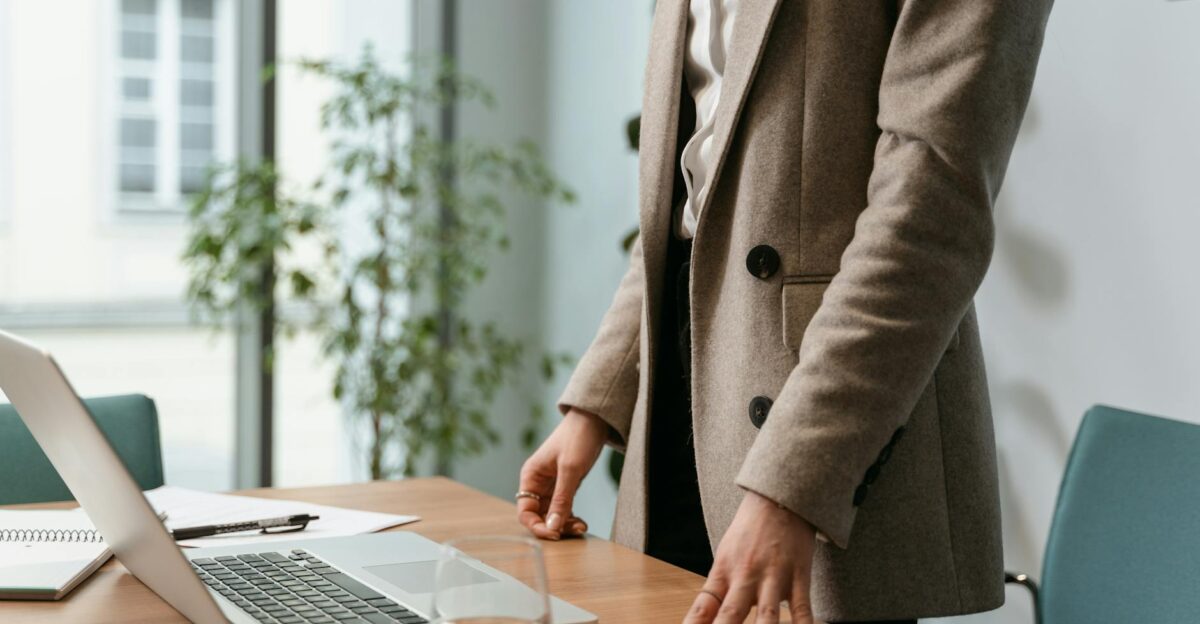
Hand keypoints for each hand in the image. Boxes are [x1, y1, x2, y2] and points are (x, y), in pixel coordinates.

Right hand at [517, 407, 608, 539]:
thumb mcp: (570, 469)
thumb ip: (561, 499)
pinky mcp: (565, 486)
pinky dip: (570, 517)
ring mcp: (551, 486)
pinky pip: (563, 509)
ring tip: (581, 527)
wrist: (594, 419)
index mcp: (530, 476)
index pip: (525, 511)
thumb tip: (552, 527)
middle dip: (553, 527)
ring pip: (552, 514)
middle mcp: (537, 483)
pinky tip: (581, 522)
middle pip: (538, 515)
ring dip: (564, 524)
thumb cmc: (578, 437)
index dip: (537, 526)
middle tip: (574, 531)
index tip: (554, 535)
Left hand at [685, 491, 816, 623]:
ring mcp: (773, 576)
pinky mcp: (799, 575)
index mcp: (723, 572)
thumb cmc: (750, 530)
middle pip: (730, 615)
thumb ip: (719, 590)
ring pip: (767, 616)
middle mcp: (745, 576)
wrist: (779, 498)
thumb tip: (704, 620)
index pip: (703, 607)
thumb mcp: (725, 556)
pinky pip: (803, 608)